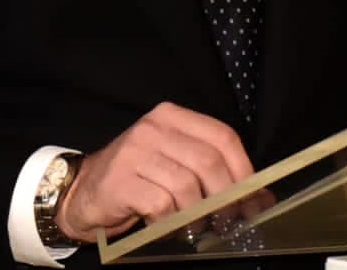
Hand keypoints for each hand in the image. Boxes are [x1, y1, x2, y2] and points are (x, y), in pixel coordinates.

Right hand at [55, 102, 253, 242]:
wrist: (83, 192)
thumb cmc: (137, 180)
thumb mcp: (176, 167)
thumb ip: (214, 174)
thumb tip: (262, 198)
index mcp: (172, 117)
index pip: (222, 136)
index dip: (244, 170)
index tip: (252, 200)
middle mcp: (154, 127)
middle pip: (208, 162)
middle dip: (226, 198)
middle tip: (227, 222)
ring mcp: (135, 151)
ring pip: (187, 186)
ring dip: (197, 216)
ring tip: (194, 228)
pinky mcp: (121, 180)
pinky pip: (162, 205)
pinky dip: (170, 224)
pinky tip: (165, 227)